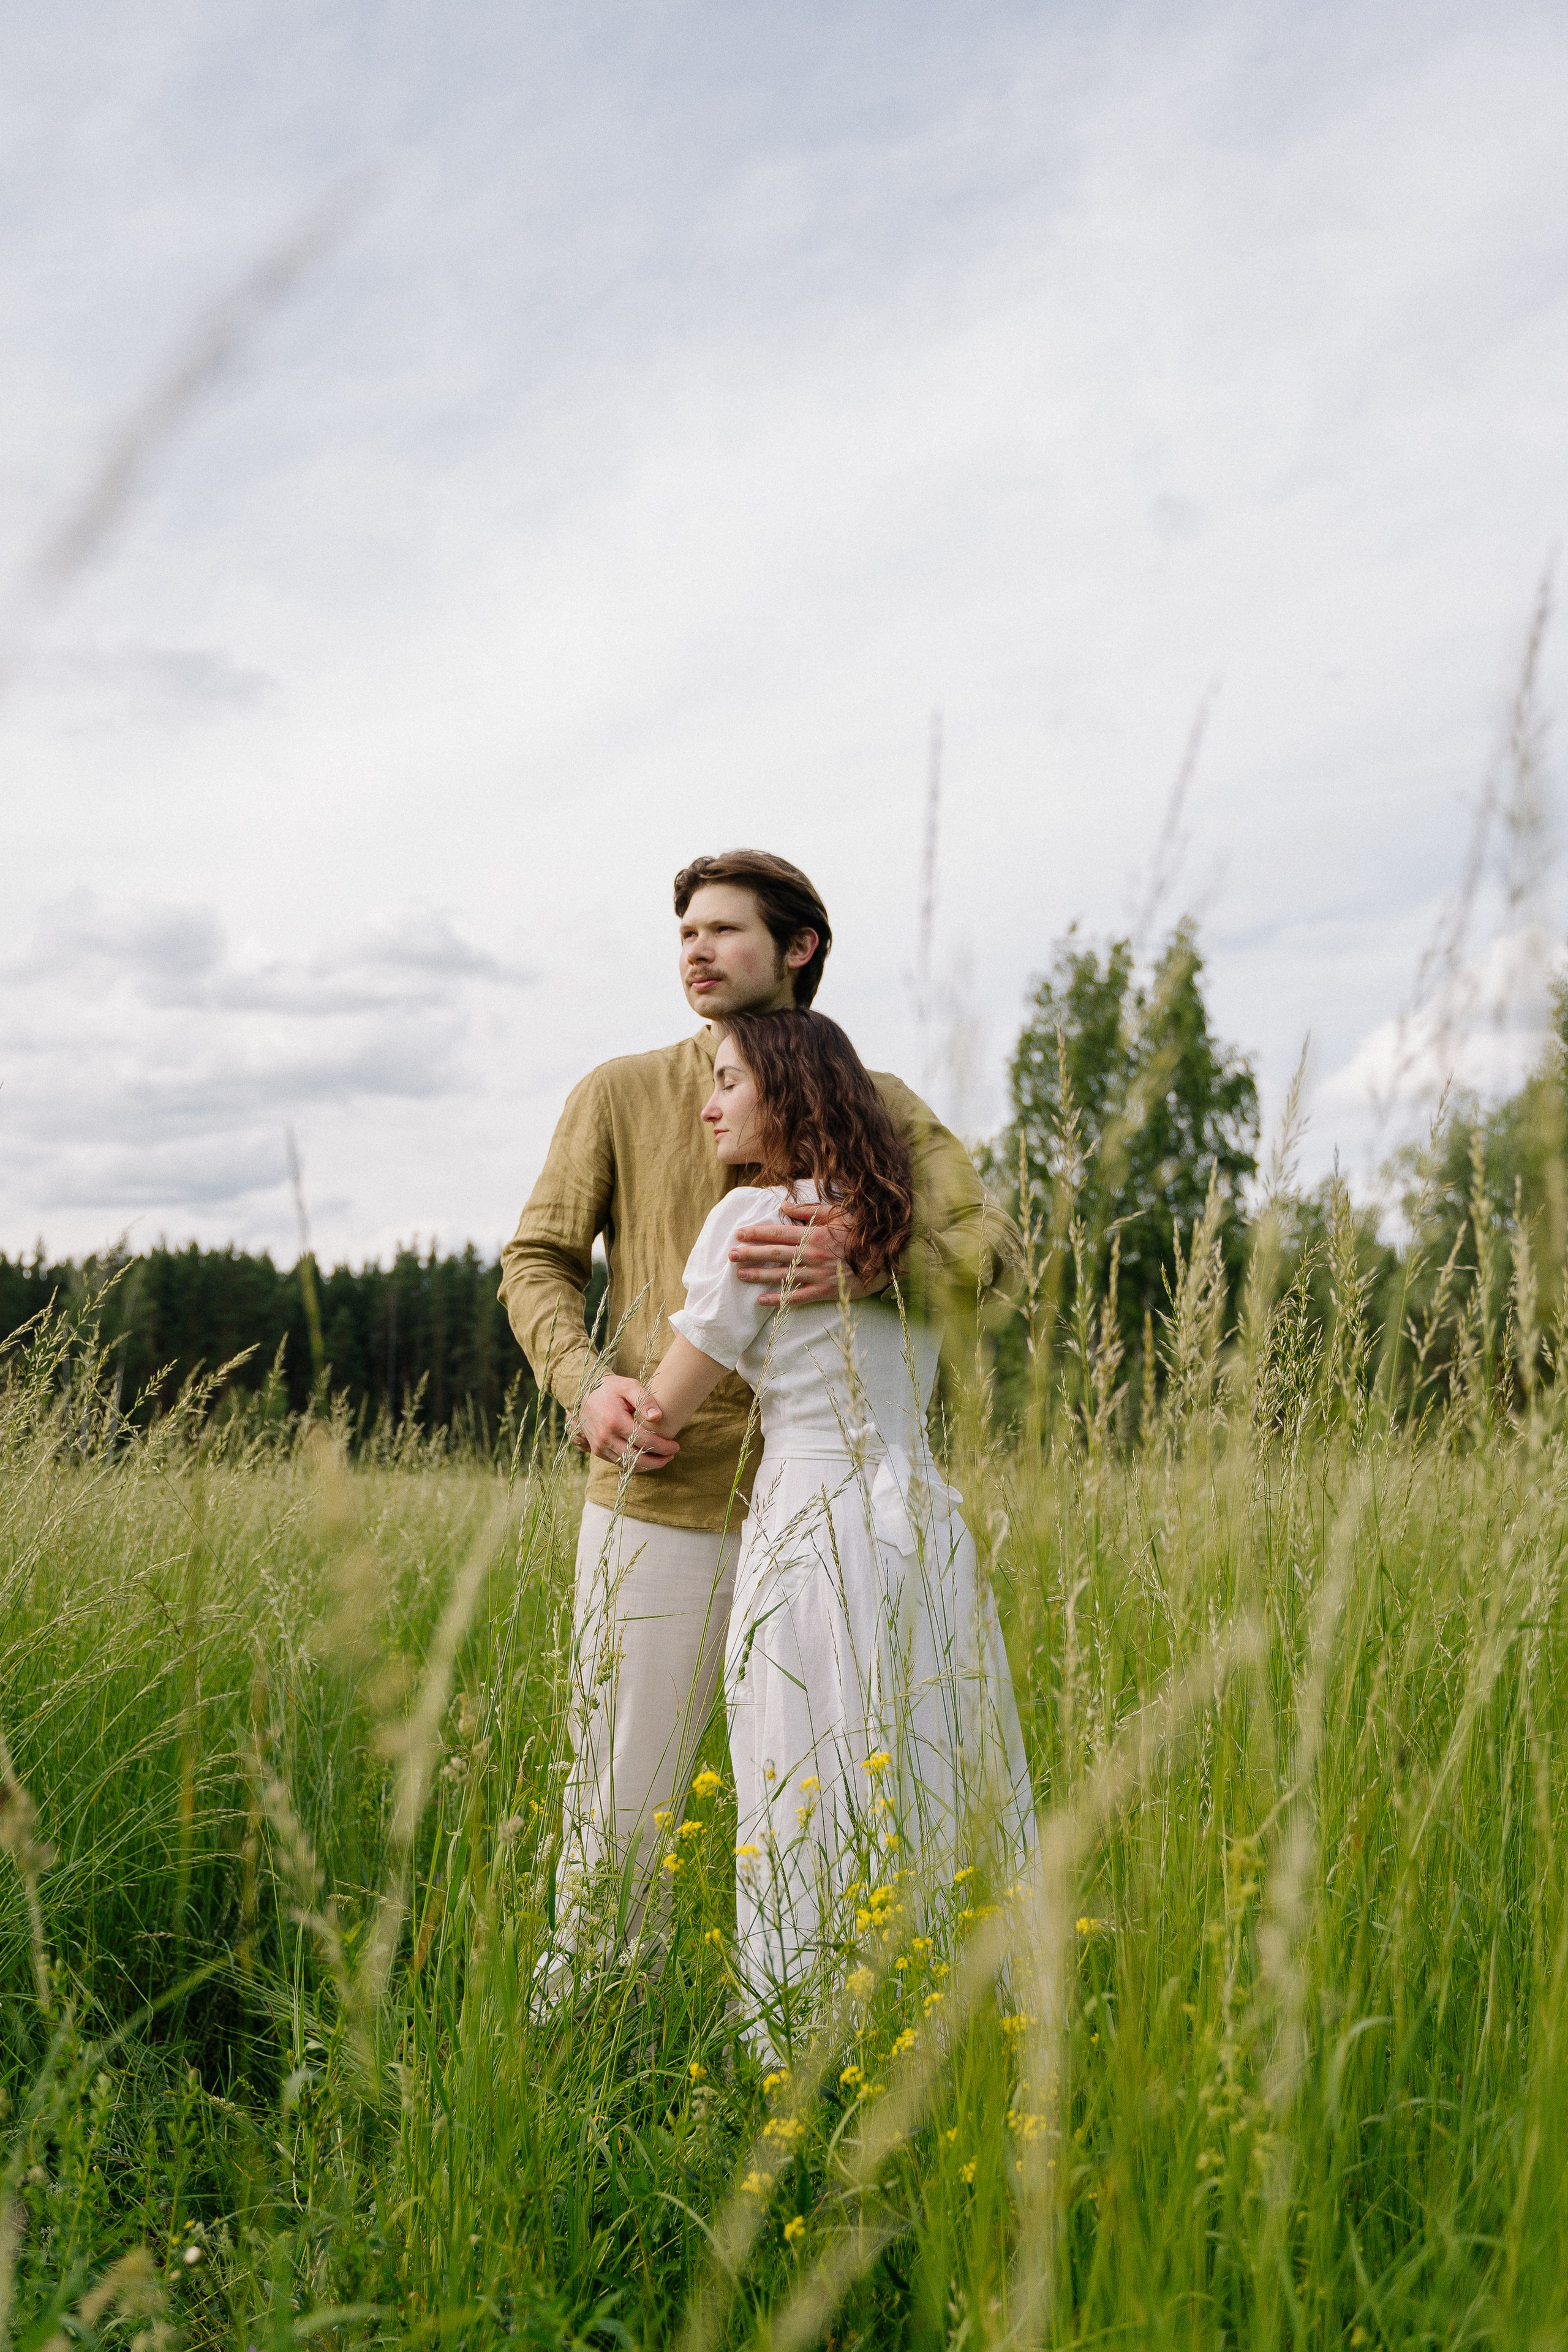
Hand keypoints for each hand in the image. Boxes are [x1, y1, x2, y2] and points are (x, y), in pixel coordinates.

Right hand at [574, 1374, 678, 1470]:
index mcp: (614, 1421)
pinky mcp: (597, 1450)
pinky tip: (646, 1457)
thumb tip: (658, 1417)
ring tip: (662, 1458)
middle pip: (637, 1459)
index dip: (663, 1447)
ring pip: (628, 1464)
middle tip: (672, 1455)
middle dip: (658, 1461)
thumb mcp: (628, 1386)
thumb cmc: (610, 1388)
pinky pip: (619, 1463)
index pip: (645, 1441)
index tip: (675, 1446)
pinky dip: (635, 1464)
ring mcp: (600, 1446)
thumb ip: (645, 1399)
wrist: (583, 1393)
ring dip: (648, 1465)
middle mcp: (605, 1437)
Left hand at [728, 1200, 883, 1306]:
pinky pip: (797, 1298)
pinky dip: (778, 1300)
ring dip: (758, 1275)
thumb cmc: (861, 1234)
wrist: (886, 1260)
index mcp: (814, 1234)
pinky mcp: (824, 1292)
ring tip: (739, 1275)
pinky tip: (761, 1301)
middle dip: (749, 1254)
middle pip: (774, 1254)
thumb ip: (810, 1210)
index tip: (738, 1233)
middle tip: (730, 1255)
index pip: (777, 1232)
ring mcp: (817, 1275)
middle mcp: (812, 1255)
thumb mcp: (839, 1214)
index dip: (756, 1233)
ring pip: (781, 1276)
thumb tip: (784, 1204)